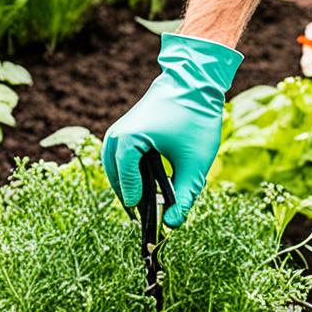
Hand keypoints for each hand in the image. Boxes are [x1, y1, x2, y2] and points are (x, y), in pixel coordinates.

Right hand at [103, 33, 241, 226]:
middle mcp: (116, 137)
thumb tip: (173, 226)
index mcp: (128, 142)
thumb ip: (184, 196)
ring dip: (130, 190)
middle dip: (132, 203)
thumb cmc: (196, 119)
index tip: (151, 230)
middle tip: (147, 226)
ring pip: (116, 172)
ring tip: (146, 211)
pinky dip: (130, 176)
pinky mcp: (125, 131)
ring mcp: (118, 132)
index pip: (129, 187)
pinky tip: (147, 190)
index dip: (140, 211)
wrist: (194, 81)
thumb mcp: (195, 164)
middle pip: (117, 181)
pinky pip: (120, 161)